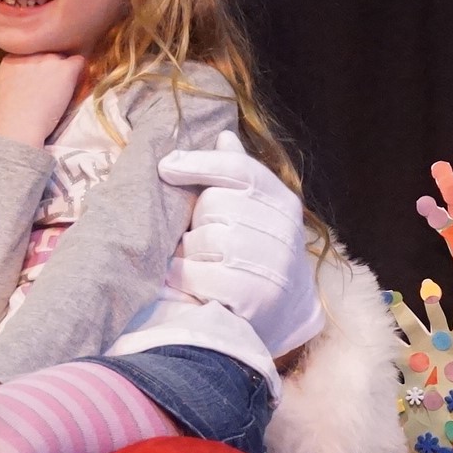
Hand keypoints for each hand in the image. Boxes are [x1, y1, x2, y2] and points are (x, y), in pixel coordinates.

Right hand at [0, 53, 85, 146]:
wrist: (18, 126)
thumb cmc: (8, 115)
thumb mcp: (3, 86)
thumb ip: (15, 74)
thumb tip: (25, 77)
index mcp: (13, 57)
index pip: (31, 54)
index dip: (36, 68)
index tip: (36, 81)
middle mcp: (32, 53)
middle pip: (47, 55)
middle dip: (49, 67)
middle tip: (49, 87)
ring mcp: (49, 59)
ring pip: (63, 59)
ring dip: (63, 70)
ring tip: (58, 90)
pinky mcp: (66, 68)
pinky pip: (78, 62)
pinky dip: (78, 72)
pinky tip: (72, 87)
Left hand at [160, 130, 322, 355]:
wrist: (287, 316)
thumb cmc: (260, 256)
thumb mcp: (259, 213)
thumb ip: (238, 176)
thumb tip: (223, 136)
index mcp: (283, 202)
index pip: (239, 170)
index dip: (199, 164)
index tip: (166, 166)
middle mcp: (283, 230)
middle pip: (213, 205)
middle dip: (197, 224)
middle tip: (204, 243)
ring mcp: (270, 264)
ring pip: (202, 240)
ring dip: (190, 255)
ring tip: (203, 266)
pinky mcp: (251, 296)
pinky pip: (196, 275)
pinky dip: (184, 280)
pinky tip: (192, 285)